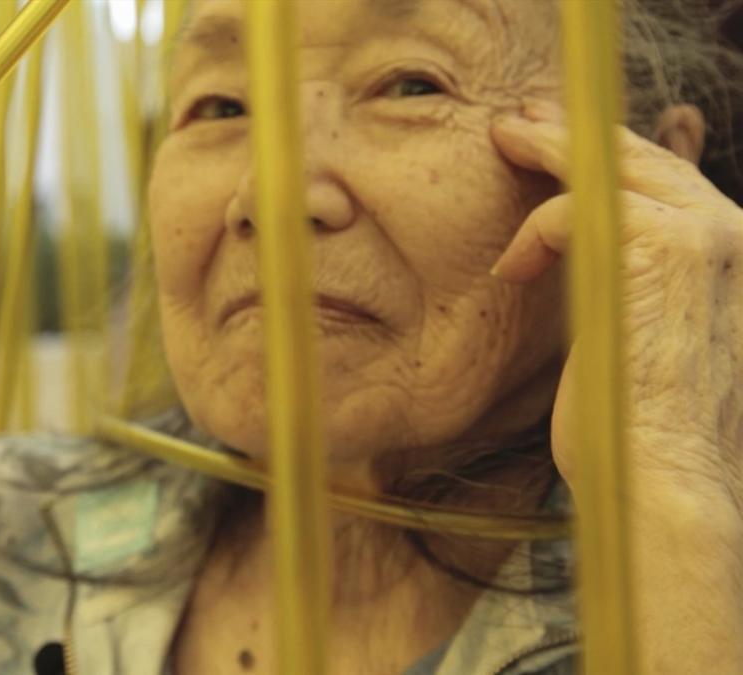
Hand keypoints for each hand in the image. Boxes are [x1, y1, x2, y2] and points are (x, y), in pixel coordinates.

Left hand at [490, 98, 742, 672]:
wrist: (667, 476)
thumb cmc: (645, 426)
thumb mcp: (646, 337)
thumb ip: (635, 281)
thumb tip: (589, 250)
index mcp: (733, 255)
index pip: (671, 181)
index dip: (614, 156)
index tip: (564, 143)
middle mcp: (731, 234)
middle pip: (641, 160)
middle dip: (575, 135)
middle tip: (522, 119)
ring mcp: (702, 235)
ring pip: (608, 168)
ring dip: (548, 148)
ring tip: (503, 137)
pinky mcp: (658, 246)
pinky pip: (574, 211)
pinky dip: (534, 234)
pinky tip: (512, 270)